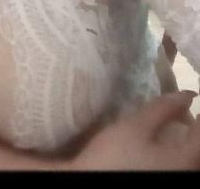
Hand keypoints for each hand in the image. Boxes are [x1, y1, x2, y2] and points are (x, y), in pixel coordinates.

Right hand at [71, 91, 199, 170]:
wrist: (86, 183)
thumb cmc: (114, 158)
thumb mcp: (135, 127)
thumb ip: (163, 109)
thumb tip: (187, 95)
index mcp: (185, 158)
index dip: (199, 113)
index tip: (193, 95)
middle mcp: (184, 171)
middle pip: (197, 148)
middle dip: (192, 128)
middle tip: (181, 109)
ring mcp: (172, 176)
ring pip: (189, 159)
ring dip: (184, 142)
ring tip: (170, 124)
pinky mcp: (160, 177)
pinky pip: (177, 164)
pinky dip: (175, 152)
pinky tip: (159, 144)